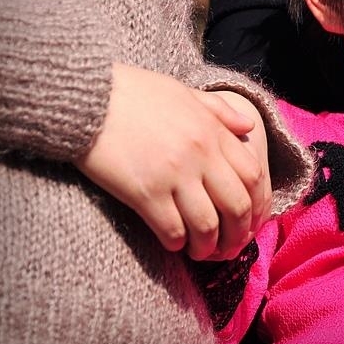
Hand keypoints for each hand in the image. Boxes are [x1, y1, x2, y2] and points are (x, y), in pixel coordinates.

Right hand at [74, 63, 266, 260]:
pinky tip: (173, 244)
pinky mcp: (145, 192)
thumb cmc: (132, 92)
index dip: (257, 203)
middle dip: (238, 234)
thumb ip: (219, 111)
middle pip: (237, 205)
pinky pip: (172, 229)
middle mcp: (201, 154)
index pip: (253, 174)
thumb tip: (248, 126)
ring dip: (207, 245)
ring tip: (200, 251)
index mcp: (212, 131)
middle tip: (230, 247)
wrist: (86, 96)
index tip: (250, 220)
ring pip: (207, 224)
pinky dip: (177, 243)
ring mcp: (174, 174)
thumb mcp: (183, 92)